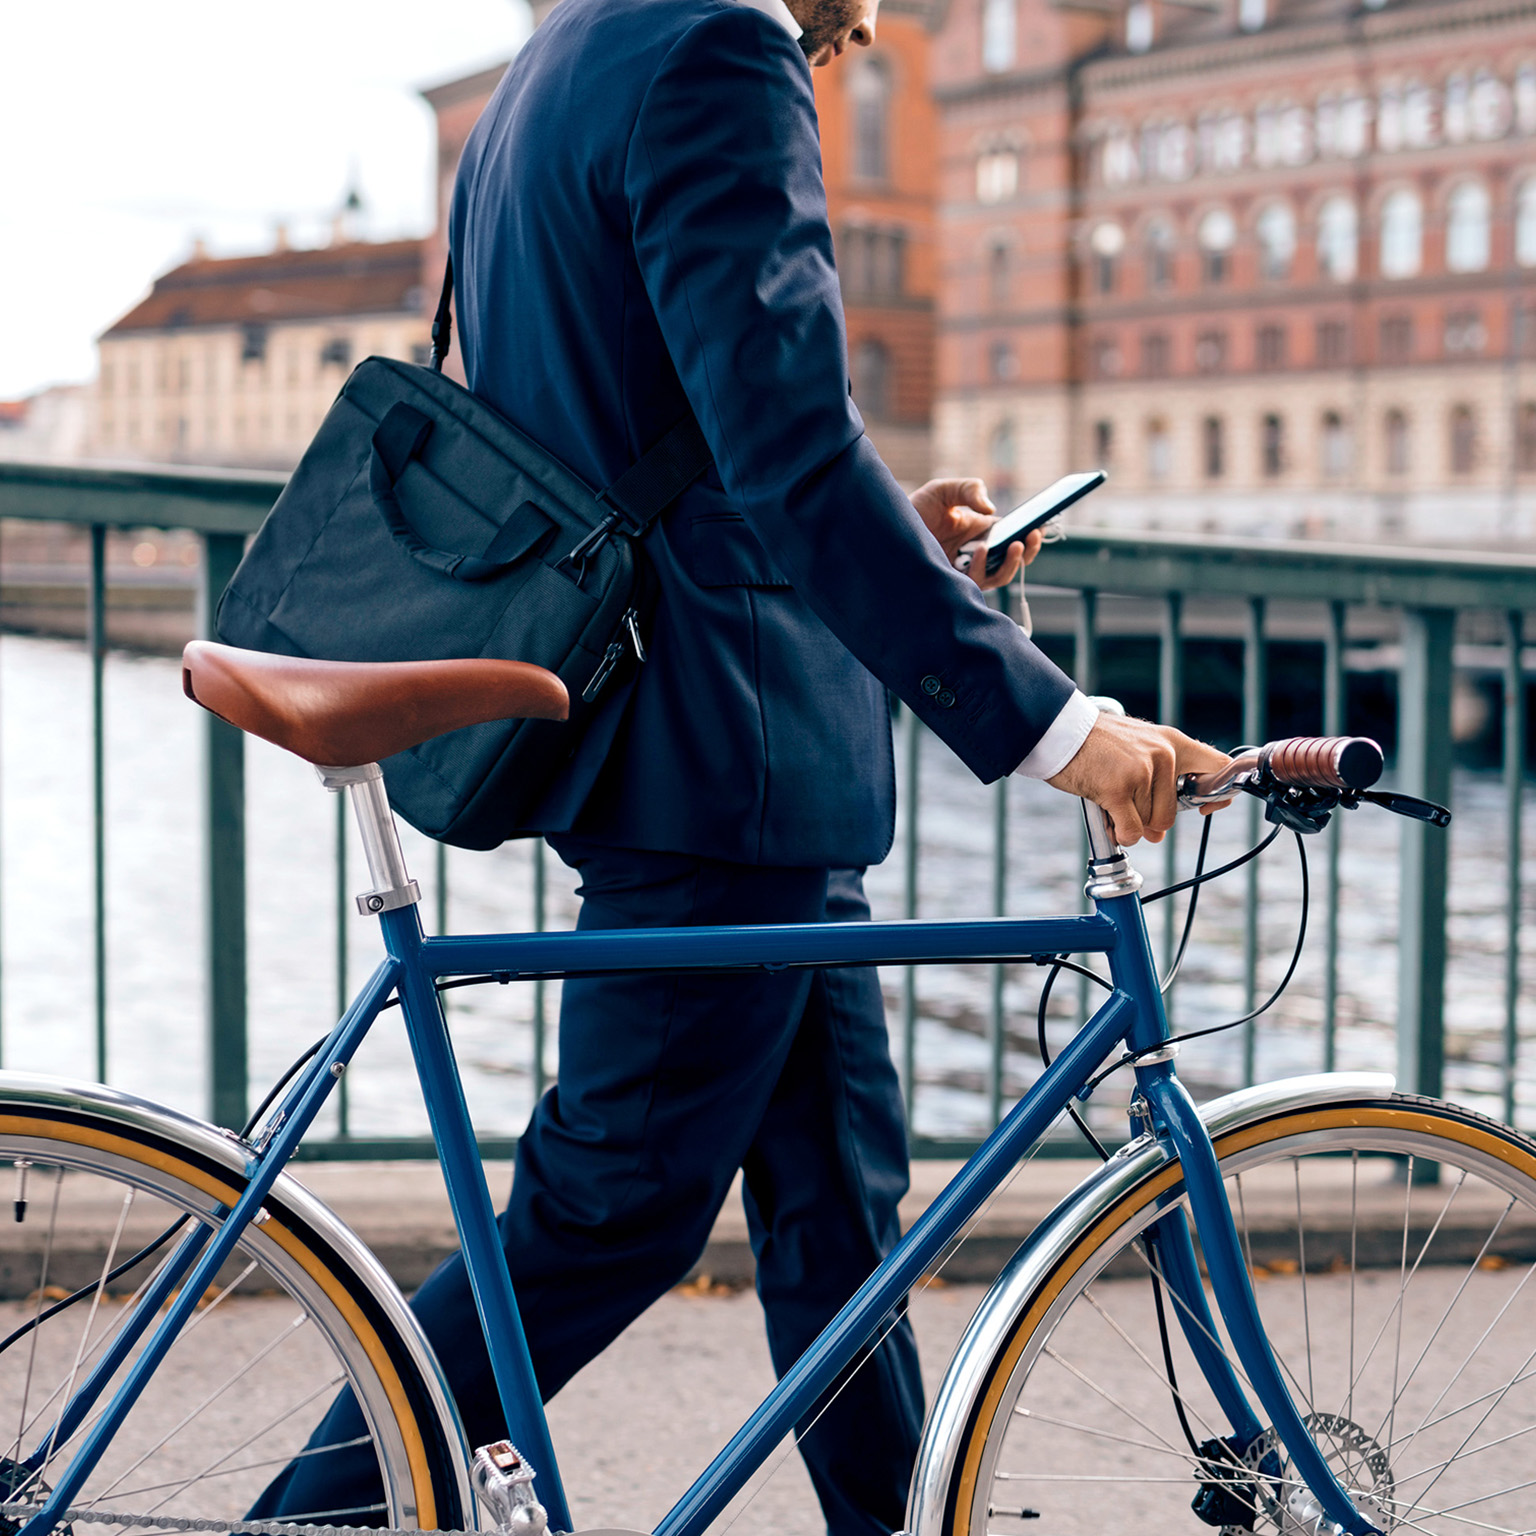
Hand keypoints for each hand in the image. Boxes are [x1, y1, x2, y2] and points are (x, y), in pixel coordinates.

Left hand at [910, 477, 1036, 591]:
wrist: (887, 529)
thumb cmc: (916, 509)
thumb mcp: (945, 490)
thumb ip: (970, 490)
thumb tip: (991, 511)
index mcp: (983, 532)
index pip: (1015, 538)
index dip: (1031, 537)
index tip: (1039, 527)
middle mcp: (978, 554)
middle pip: (1013, 562)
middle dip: (1027, 553)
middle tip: (1029, 538)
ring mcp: (966, 570)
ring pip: (998, 577)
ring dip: (1010, 564)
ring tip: (1012, 545)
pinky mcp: (951, 583)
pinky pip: (974, 584)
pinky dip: (982, 569)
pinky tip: (980, 551)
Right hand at [1047, 713, 1232, 844]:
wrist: (1059, 729)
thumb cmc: (1093, 743)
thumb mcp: (1136, 747)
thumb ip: (1156, 783)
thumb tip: (1159, 832)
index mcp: (1172, 742)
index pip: (1219, 767)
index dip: (1218, 794)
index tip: (1205, 806)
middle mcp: (1163, 755)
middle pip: (1172, 813)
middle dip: (1149, 819)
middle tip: (1127, 805)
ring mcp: (1141, 772)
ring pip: (1150, 824)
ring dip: (1130, 823)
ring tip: (1110, 800)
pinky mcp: (1119, 789)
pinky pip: (1131, 831)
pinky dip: (1120, 833)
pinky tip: (1109, 819)